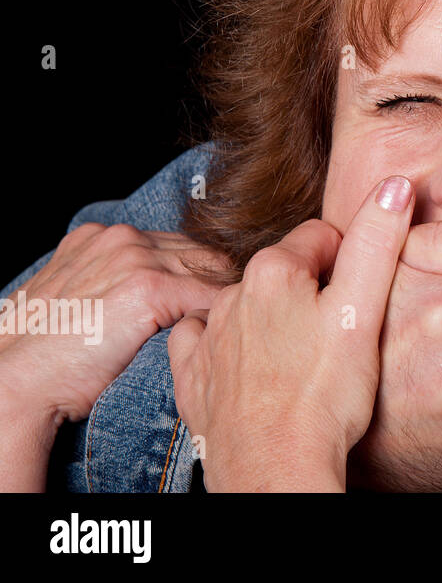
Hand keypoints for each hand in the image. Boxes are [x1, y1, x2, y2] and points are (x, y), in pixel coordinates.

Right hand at [0, 224, 224, 490]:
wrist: (18, 383)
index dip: (200, 274)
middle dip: (219, 283)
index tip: (216, 300)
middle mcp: (121, 238)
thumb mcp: (79, 301)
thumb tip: (165, 298)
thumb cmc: (49, 356)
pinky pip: (210, 297)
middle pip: (201, 253)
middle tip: (239, 315)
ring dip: (224, 301)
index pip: (178, 245)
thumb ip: (116, 284)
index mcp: (102, 237)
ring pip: (211, 271)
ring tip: (236, 329)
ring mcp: (135, 259)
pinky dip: (220, 318)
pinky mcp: (150, 287)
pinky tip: (220, 340)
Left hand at [168, 175, 413, 491]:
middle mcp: (231, 295)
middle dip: (313, 292)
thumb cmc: (325, 396)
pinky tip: (255, 370)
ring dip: (275, 321)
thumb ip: (377, 241)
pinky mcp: (194, 377)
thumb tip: (394, 185)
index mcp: (274, 270)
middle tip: (340, 334)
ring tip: (304, 360)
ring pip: (249, 308)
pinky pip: (205, 344)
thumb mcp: (364, 310)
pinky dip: (229, 349)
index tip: (361, 300)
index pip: (322, 238)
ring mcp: (207, 337)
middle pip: (286, 272)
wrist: (275, 469)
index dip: (350, 265)